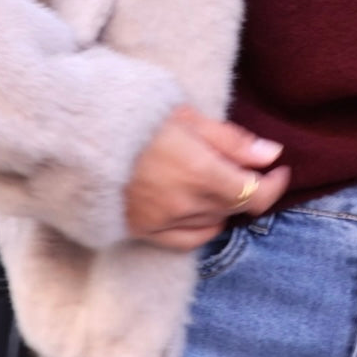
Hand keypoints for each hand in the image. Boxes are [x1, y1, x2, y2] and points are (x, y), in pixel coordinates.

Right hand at [124, 104, 290, 250]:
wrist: (77, 136)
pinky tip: (202, 209)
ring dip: (226, 206)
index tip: (279, 169)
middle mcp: (184, 204)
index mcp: (199, 172)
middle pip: (236, 207)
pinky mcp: (141, 231)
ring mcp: (161, 222)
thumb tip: (270, 155)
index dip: (275, 184)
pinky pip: (186, 240)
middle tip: (249, 167)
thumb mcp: (187, 116)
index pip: (255, 194)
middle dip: (250, 188)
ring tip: (221, 182)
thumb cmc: (133, 117)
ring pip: (213, 223)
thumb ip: (231, 140)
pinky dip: (201, 226)